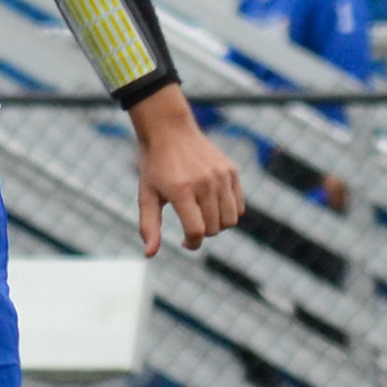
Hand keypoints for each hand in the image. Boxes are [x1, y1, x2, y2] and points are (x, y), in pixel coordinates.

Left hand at [131, 102, 242, 256]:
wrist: (170, 131)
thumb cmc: (155, 167)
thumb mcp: (146, 196)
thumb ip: (149, 226)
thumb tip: (149, 255)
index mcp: (181, 190)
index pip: (197, 231)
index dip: (192, 244)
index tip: (185, 243)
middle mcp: (204, 182)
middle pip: (214, 228)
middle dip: (203, 233)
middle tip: (191, 225)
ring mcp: (220, 176)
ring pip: (231, 220)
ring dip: (218, 225)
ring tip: (203, 217)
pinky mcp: (231, 171)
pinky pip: (239, 205)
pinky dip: (230, 212)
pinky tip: (214, 206)